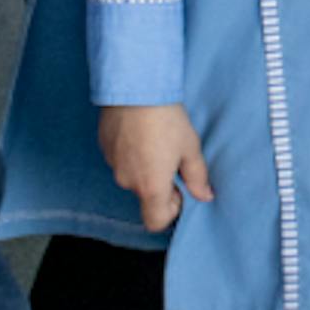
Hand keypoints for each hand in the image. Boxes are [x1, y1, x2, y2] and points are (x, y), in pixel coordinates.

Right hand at [102, 102, 213, 229]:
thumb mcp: (190, 148)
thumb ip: (197, 177)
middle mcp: (128, 181)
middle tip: (171, 155)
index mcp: (151, 187)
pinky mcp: (104, 148)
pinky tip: (141, 131)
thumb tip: (205, 196)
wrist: (136, 88)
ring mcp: (113, 165)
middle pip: (145, 195)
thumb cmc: (167, 119)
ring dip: (144, 165)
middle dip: (158, 182)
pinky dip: (130, 152)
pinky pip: (120, 159)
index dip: (170, 212)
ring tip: (155, 138)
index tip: (178, 190)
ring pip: (132, 176)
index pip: (155, 221)